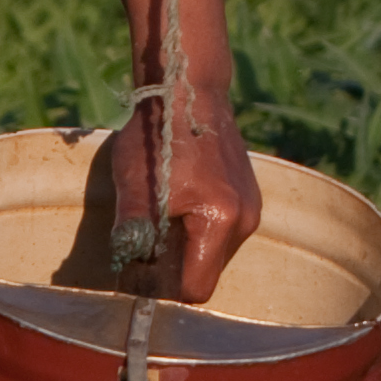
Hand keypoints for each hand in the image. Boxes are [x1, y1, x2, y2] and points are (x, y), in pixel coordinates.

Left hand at [106, 80, 262, 303]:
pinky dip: (198, 230)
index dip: (165, 290)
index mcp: (220, 221)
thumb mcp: (134, 188)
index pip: (196, 289)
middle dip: (175, 270)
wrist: (188, 89)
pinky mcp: (248, 195)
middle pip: (207, 273)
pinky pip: (222, 231)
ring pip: (214, 254)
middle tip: (143, 248)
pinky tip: (177, 205)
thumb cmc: (158, 137)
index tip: (139, 275)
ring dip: (186, 248)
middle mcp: (246, 220)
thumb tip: (128, 273)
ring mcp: (252, 207)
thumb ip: (132, 236)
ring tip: (159, 220)